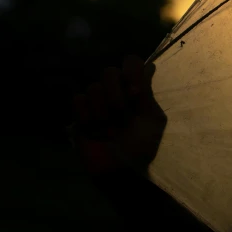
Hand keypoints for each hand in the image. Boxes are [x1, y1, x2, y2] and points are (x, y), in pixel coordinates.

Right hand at [72, 56, 166, 174]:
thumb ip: (147, 93)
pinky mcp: (79, 114)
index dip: (132, 72)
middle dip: (117, 96)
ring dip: (103, 111)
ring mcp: (96, 102)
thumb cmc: (142, 146)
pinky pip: (78, 100)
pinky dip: (87, 115)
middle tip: (123, 117)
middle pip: (109, 71)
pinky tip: (95, 130)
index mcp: (136, 90)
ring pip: (93, 87)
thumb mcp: (152, 120)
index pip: (131, 62)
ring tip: (110, 130)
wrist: (121, 169)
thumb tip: (149, 65)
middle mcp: (116, 91)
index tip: (136, 93)